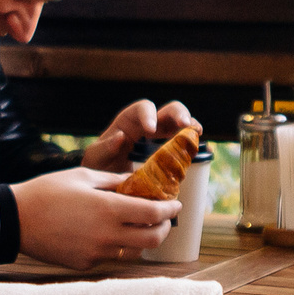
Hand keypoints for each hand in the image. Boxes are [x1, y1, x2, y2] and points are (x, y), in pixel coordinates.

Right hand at [11, 168, 181, 269]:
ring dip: (143, 240)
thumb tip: (137, 182)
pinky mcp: (84, 264)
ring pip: (133, 251)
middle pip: (152, 239)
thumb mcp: (83, 175)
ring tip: (138, 226)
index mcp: (108, 209)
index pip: (153, 214)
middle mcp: (106, 235)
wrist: (16, 219)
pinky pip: (111, 256)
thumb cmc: (47, 191)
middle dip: (164, 228)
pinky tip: (109, 234)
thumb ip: (114, 181)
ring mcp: (96, 252)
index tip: (175, 204)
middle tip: (164, 218)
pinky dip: (117, 246)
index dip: (169, 209)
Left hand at [80, 99, 201, 171]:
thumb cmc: (99, 167)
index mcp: (129, 122)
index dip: (148, 115)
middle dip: (177, 113)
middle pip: (167, 110)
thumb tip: (120, 138)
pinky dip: (193, 140)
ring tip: (196, 131)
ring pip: (181, 122)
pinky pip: (185, 141)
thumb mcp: (95, 158)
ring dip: (190, 123)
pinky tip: (197, 145)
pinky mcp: (171, 152)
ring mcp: (163, 137)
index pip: (141, 109)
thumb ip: (104, 148)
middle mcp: (149, 125)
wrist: (106, 185)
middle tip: (184, 124)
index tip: (150, 129)